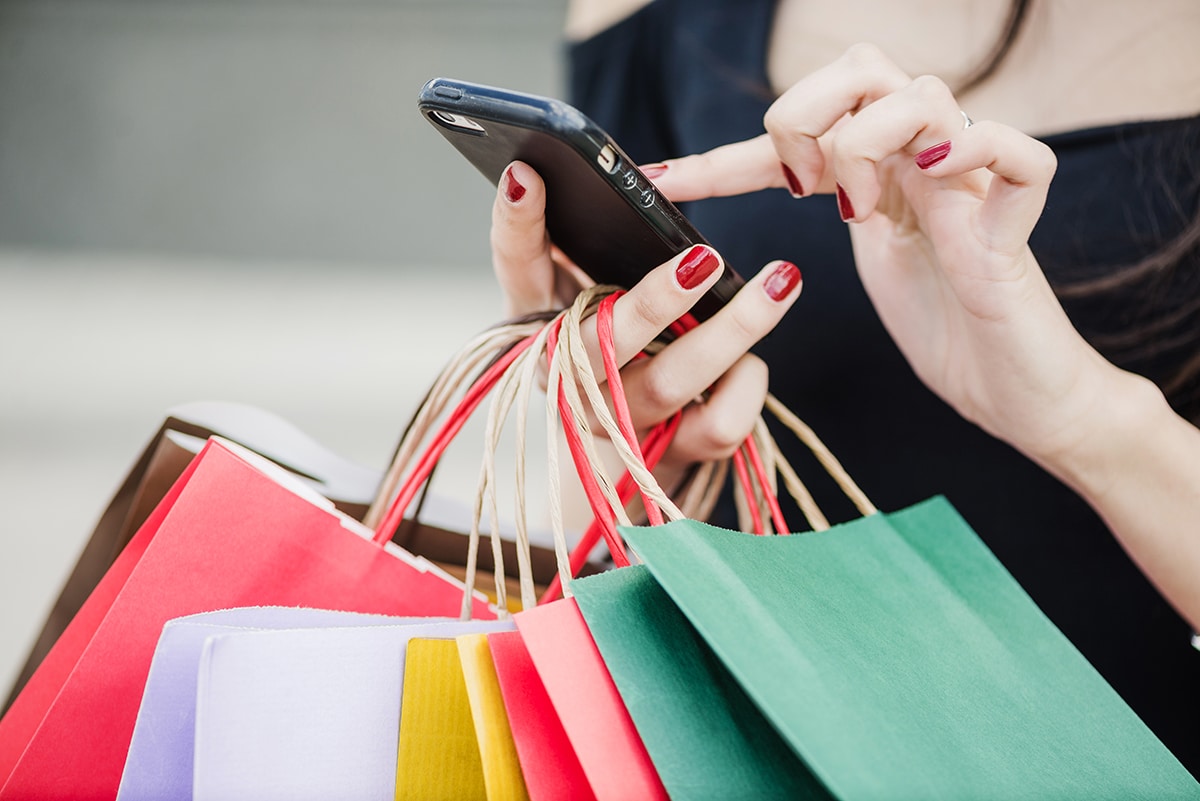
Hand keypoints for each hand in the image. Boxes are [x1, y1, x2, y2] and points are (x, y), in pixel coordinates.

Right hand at [489, 160, 802, 476]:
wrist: (625, 455)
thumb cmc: (615, 347)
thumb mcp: (590, 295)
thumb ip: (593, 249)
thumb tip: (644, 183)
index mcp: (541, 324)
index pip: (517, 269)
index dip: (515, 224)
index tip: (525, 172)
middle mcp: (570, 377)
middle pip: (598, 345)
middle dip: (654, 303)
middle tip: (705, 258)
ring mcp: (617, 422)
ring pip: (671, 383)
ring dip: (731, 331)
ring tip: (781, 279)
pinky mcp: (667, 453)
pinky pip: (717, 424)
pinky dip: (745, 386)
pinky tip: (754, 360)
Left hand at [647, 43, 1124, 467]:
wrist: (1015, 392)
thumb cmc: (943, 330)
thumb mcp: (864, 269)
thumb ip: (819, 231)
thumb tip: (725, 254)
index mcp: (881, 171)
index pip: (793, 136)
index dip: (717, 157)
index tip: (656, 180)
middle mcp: (924, 161)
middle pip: (863, 68)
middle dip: (804, 114)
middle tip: (798, 188)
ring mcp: (971, 186)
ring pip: (924, 93)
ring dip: (870, 144)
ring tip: (860, 211)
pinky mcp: (1015, 227)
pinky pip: (1019, 154)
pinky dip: (977, 152)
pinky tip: (940, 182)